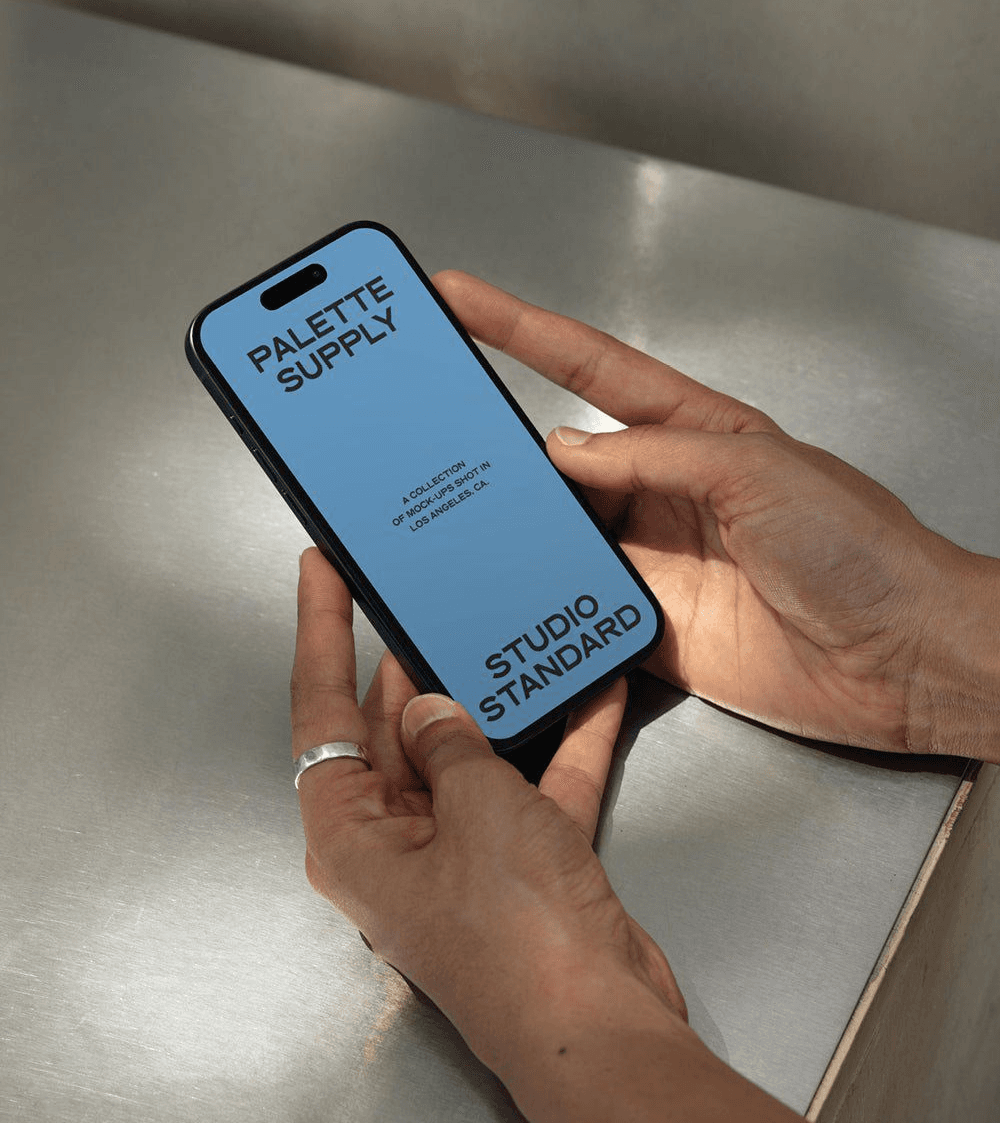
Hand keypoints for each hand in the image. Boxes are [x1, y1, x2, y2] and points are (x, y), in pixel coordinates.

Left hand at [291, 547, 689, 1117]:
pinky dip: (559, 741)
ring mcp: (459, 852)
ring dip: (495, 699)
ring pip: (465, 752)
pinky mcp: (519, 860)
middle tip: (427, 592)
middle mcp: (396, 842)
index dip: (318, 631)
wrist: (599, 1022)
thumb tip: (430, 706)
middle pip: (394, 727)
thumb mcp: (476, 809)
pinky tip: (592, 694)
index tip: (320, 569)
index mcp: (352, 835)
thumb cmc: (516, 934)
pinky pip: (530, 783)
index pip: (321, 712)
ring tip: (503, 628)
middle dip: (417, 662)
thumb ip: (449, 743)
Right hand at [434, 271, 999, 759]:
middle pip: (560, 456)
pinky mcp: (649, 623)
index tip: (462, 298)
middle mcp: (664, 491)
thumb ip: (656, 456)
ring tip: (453, 511)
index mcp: (695, 433)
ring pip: (559, 533)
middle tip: (433, 423)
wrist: (898, 658)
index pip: (591, 368)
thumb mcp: (758, 471)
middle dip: (498, 438)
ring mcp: (652, 559)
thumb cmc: (860, 548)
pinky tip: (507, 589)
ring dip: (515, 526)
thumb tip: (563, 450)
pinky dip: (540, 600)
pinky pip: (577, 605)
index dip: (521, 330)